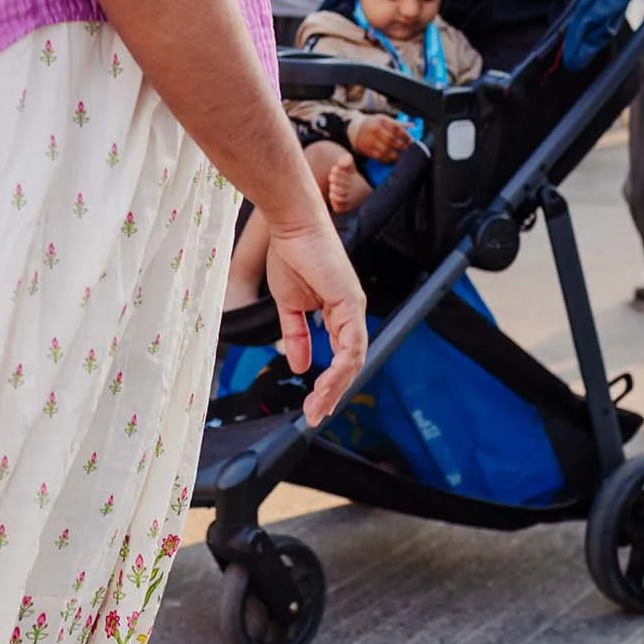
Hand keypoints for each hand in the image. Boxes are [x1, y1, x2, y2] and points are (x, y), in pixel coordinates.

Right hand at [264, 220, 367, 425]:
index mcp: (339, 314)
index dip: (328, 384)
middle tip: (314, 416)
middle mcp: (352, 314)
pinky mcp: (351, 303)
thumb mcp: (289, 306)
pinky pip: (351, 343)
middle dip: (331, 394)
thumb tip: (296, 364)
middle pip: (349, 365)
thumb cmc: (291, 256)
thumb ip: (295, 336)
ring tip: (317, 406)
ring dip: (335, 386)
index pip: (339, 358)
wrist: (291, 227)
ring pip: (352, 359)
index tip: (312, 405)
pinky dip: (340, 366)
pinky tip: (326, 382)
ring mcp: (354, 309)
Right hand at [347, 114, 412, 162]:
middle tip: (405, 149)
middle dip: (400, 146)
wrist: (354, 129)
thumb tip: (412, 125)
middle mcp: (374, 129)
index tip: (411, 141)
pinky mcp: (365, 148)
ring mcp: (369, 139)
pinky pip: (378, 156)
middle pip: (391, 139)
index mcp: (381, 120)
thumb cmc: (373, 124)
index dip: (405, 135)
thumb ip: (397, 123)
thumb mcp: (384, 119)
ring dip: (394, 155)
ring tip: (398, 157)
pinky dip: (385, 159)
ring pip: (385, 150)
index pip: (396, 128)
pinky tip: (390, 159)